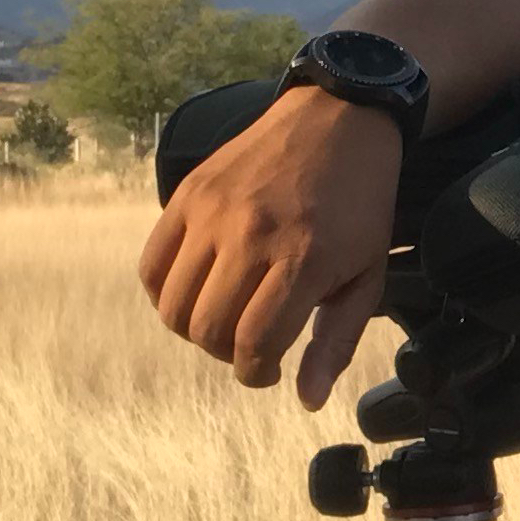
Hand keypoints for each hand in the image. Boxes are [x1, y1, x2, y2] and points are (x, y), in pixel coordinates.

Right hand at [137, 87, 401, 410]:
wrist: (338, 121)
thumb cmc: (360, 204)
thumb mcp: (367, 273)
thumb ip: (336, 340)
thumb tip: (307, 399)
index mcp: (303, 259)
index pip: (252, 343)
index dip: (255, 372)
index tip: (266, 372)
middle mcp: (251, 235)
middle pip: (207, 329)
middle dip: (224, 354)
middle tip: (247, 346)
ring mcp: (213, 212)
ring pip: (172, 304)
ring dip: (192, 329)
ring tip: (223, 319)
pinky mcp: (188, 193)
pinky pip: (151, 264)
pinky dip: (163, 292)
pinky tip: (196, 291)